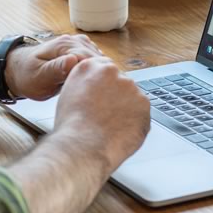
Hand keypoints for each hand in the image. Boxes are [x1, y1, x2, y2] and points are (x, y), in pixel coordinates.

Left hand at [5, 34, 102, 100]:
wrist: (18, 71)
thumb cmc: (27, 76)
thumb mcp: (39, 77)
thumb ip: (56, 69)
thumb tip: (73, 60)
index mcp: (64, 45)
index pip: (91, 59)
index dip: (96, 76)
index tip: (97, 91)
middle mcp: (73, 41)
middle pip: (98, 59)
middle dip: (100, 75)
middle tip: (98, 95)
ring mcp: (77, 45)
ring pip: (99, 60)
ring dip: (100, 73)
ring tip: (97, 91)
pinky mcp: (79, 51)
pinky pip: (95, 61)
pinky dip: (96, 71)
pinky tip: (93, 83)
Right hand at [53, 57, 150, 171]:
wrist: (83, 145)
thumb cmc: (71, 127)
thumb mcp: (68, 94)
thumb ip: (84, 84)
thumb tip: (94, 88)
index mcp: (90, 67)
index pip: (104, 69)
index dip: (104, 86)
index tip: (104, 96)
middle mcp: (112, 72)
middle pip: (120, 82)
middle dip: (116, 97)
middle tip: (106, 115)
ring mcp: (130, 87)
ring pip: (132, 98)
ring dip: (126, 109)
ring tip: (111, 127)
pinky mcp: (144, 104)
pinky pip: (141, 113)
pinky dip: (135, 122)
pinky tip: (120, 132)